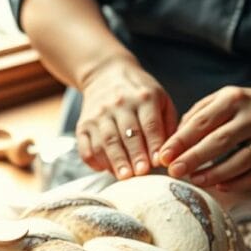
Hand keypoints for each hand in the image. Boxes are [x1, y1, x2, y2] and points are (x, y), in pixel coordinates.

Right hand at [76, 56, 177, 178]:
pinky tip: (106, 169)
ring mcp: (98, 114)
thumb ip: (168, 125)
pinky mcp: (83, 125)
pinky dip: (94, 161)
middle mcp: (119, 104)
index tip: (157, 162)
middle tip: (141, 174)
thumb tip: (168, 155)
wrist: (105, 74)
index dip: (153, 144)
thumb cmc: (140, 93)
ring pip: (106, 141)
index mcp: (144, 97)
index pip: (149, 124)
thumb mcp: (161, 99)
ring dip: (115, 161)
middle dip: (134, 156)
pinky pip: (86, 146)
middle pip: (127, 134)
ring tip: (124, 176)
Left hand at [159, 85, 250, 191]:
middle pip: (220, 141)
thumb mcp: (220, 100)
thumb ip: (196, 117)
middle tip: (174, 171)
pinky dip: (235, 184)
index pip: (203, 122)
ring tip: (195, 180)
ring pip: (239, 162)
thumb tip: (172, 144)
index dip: (181, 141)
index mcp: (234, 99)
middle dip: (194, 158)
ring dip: (214, 174)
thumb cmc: (243, 107)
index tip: (164, 156)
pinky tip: (219, 186)